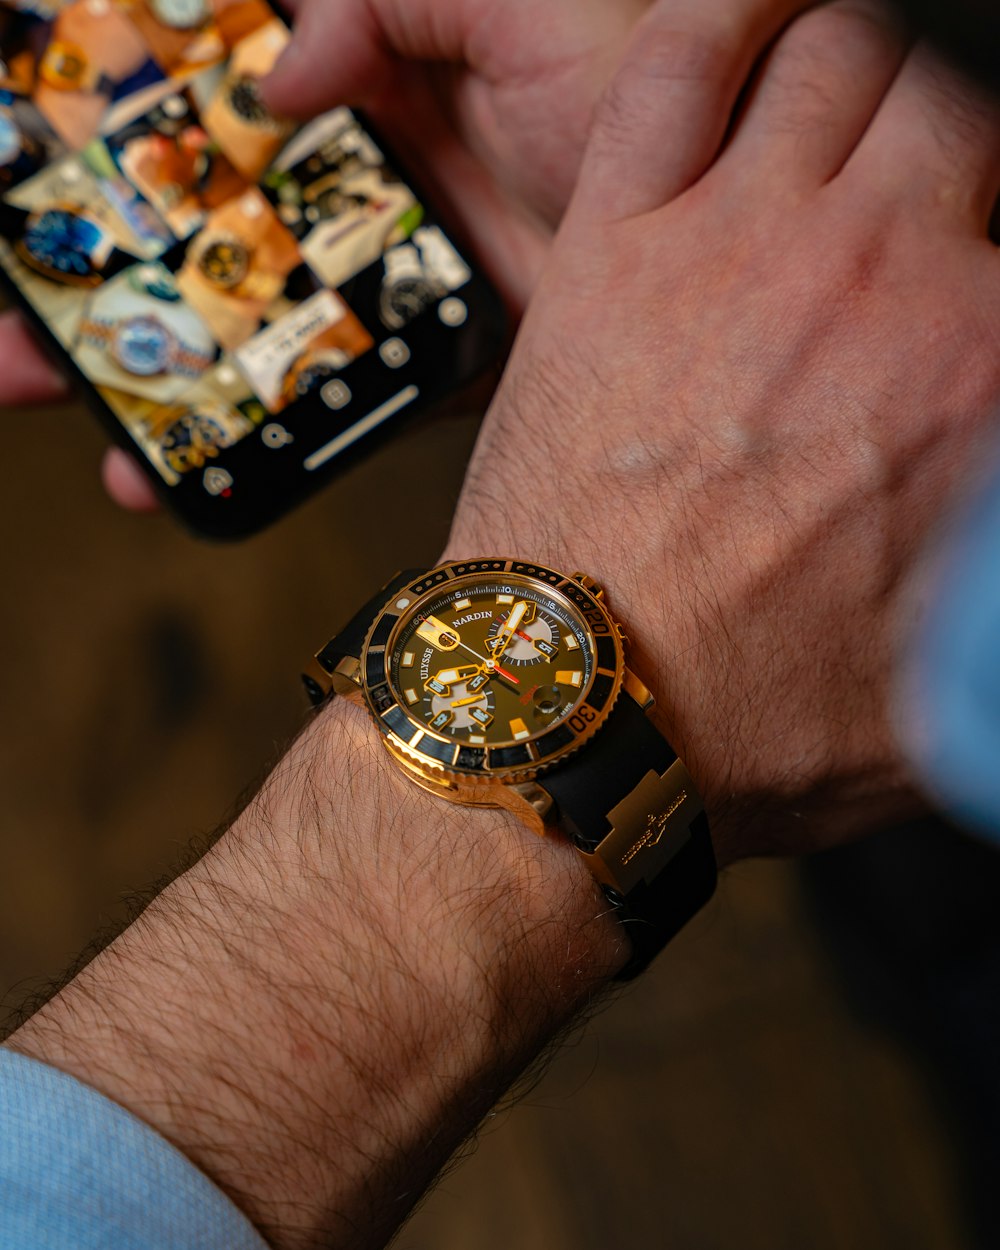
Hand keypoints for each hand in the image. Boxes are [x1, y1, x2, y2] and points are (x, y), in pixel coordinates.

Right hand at [1, 0, 811, 512]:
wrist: (745, 218)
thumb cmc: (646, 77)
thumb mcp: (512, 5)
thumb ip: (394, 4)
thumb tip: (285, 69)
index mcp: (367, 98)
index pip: (210, 123)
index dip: (123, 162)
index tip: (45, 200)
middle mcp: (370, 194)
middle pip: (204, 245)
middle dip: (103, 291)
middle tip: (20, 345)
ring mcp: (400, 285)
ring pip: (250, 336)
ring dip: (153, 381)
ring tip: (73, 413)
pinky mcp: (442, 363)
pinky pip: (332, 407)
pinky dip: (261, 443)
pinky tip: (186, 474)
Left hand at [442, 0, 999, 863]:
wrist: (581, 711)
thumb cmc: (748, 710)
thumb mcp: (958, 671)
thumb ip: (995, 575)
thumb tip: (989, 510)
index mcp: (982, 372)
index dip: (993, 257)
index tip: (972, 273)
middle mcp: (876, 279)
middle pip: (960, 119)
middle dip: (950, 153)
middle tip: (916, 204)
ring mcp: (736, 244)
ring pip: (843, 58)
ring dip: (857, 75)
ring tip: (843, 115)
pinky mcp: (613, 245)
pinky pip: (681, 64)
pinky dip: (726, 22)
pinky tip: (748, 33)